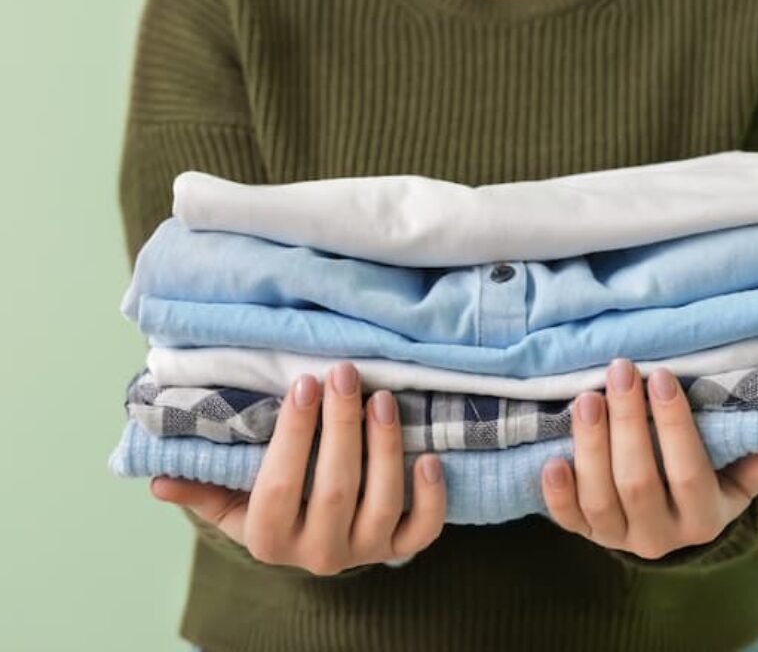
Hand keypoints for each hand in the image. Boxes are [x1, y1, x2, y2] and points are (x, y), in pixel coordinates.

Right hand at [149, 363, 445, 574]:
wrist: (312, 544)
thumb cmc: (271, 506)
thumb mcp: (231, 502)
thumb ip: (201, 488)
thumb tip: (158, 480)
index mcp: (268, 537)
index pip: (279, 485)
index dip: (294, 434)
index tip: (304, 383)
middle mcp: (317, 552)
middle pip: (333, 489)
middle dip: (341, 427)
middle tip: (345, 373)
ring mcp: (362, 551)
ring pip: (380, 504)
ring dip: (385, 448)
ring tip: (383, 398)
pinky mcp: (398, 549)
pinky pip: (421, 531)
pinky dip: (430, 496)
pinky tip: (430, 456)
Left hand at [541, 358, 757, 559]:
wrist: (667, 528)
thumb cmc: (704, 485)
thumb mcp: (734, 479)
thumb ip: (754, 460)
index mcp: (704, 518)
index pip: (688, 472)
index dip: (674, 426)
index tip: (660, 377)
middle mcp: (661, 537)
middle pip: (638, 481)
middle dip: (627, 423)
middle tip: (620, 371)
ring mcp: (619, 539)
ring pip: (600, 498)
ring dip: (590, 446)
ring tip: (586, 398)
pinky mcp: (585, 535)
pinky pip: (568, 520)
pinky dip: (558, 493)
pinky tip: (552, 459)